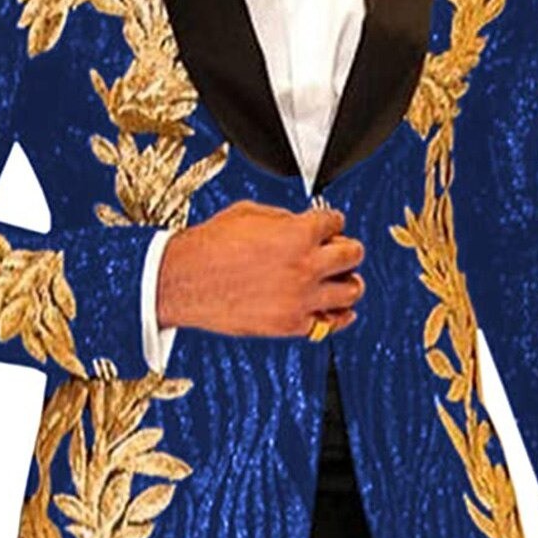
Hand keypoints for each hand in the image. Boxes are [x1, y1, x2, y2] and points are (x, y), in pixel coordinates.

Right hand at [156, 199, 364, 337]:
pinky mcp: (291, 324)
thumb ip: (284, 219)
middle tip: (340, 252)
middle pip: (353, 254)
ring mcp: (301, 297)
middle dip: (346, 249)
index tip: (328, 228)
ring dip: (348, 282)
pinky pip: (330, 324)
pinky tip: (336, 310)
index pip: (336, 222)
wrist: (184, 280)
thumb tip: (300, 225)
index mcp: (298, 232)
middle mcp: (306, 264)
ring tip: (341, 281)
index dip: (331, 223)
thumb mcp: (249, 214)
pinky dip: (336, 316)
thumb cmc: (209, 246)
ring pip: (351, 290)